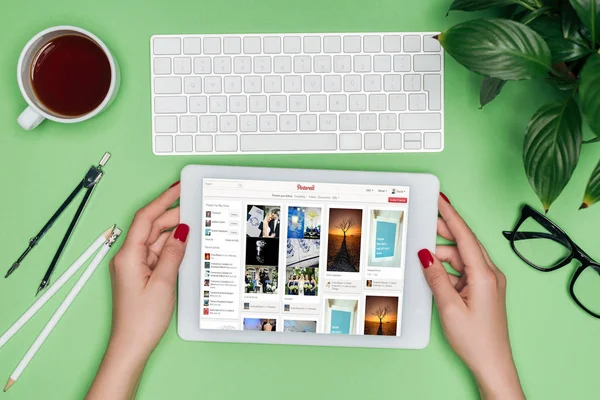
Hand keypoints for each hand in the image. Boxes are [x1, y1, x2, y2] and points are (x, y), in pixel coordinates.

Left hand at [87, 182, 188, 399]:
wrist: (131, 345)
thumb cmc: (141, 320)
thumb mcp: (163, 283)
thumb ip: (173, 254)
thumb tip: (182, 232)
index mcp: (128, 256)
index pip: (145, 218)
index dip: (163, 200)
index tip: (177, 189)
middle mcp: (129, 258)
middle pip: (151, 227)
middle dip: (172, 214)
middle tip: (193, 204)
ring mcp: (135, 266)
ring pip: (156, 240)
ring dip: (173, 231)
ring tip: (194, 222)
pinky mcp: (142, 274)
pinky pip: (158, 253)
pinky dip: (171, 247)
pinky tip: (185, 244)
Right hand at [419, 195, 524, 399]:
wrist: (492, 363)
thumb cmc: (475, 340)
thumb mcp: (449, 307)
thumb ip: (436, 277)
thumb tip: (425, 254)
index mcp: (484, 275)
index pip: (464, 236)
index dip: (451, 215)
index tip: (440, 199)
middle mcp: (489, 274)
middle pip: (464, 243)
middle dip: (444, 230)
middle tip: (424, 219)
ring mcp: (488, 282)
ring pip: (462, 257)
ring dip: (443, 254)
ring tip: (421, 252)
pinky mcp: (484, 290)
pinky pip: (464, 270)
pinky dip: (448, 268)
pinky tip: (433, 270)